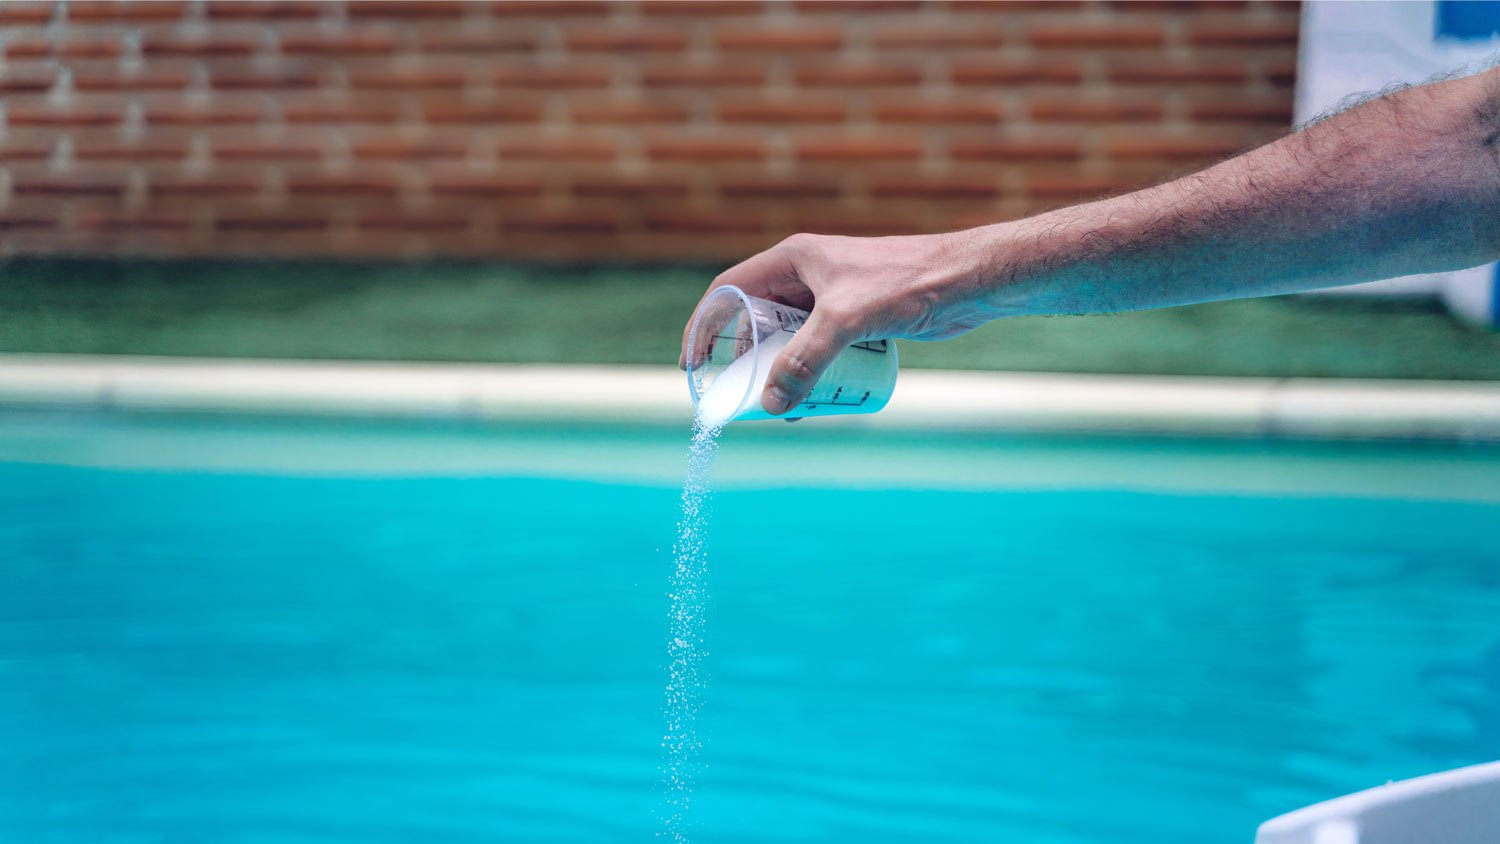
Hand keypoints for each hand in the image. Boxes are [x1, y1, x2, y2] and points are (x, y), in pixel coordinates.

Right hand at [679, 231, 995, 415]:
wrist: (969, 280)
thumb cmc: (909, 284)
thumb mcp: (846, 321)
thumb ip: (806, 360)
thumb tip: (771, 404)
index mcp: (792, 260)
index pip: (729, 291)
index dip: (704, 326)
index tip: (692, 365)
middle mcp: (808, 275)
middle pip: (758, 322)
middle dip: (749, 363)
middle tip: (747, 399)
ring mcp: (833, 296)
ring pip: (791, 340)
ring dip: (783, 373)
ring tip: (787, 408)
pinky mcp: (858, 316)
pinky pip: (821, 348)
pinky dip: (813, 373)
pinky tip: (821, 399)